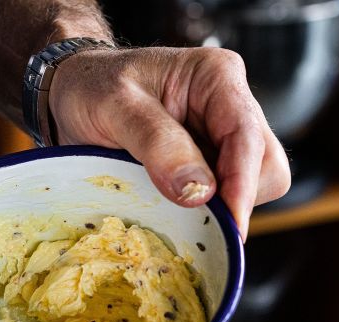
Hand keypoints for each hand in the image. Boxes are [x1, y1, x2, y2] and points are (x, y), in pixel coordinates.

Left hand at [49, 46, 290, 239]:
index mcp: (217, 77)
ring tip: (171, 204)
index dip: (242, 186)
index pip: (248, 137)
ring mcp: (222, 138)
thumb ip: (157, 143)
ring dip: (220, 207)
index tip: (229, 227)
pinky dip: (206, 212)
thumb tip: (199, 191)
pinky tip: (173, 207)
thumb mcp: (114, 106)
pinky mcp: (210, 164)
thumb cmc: (90, 88)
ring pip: (253, 186)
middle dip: (237, 198)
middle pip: (266, 166)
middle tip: (193, 220)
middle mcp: (229, 106)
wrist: (71, 94)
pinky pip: (226, 197)